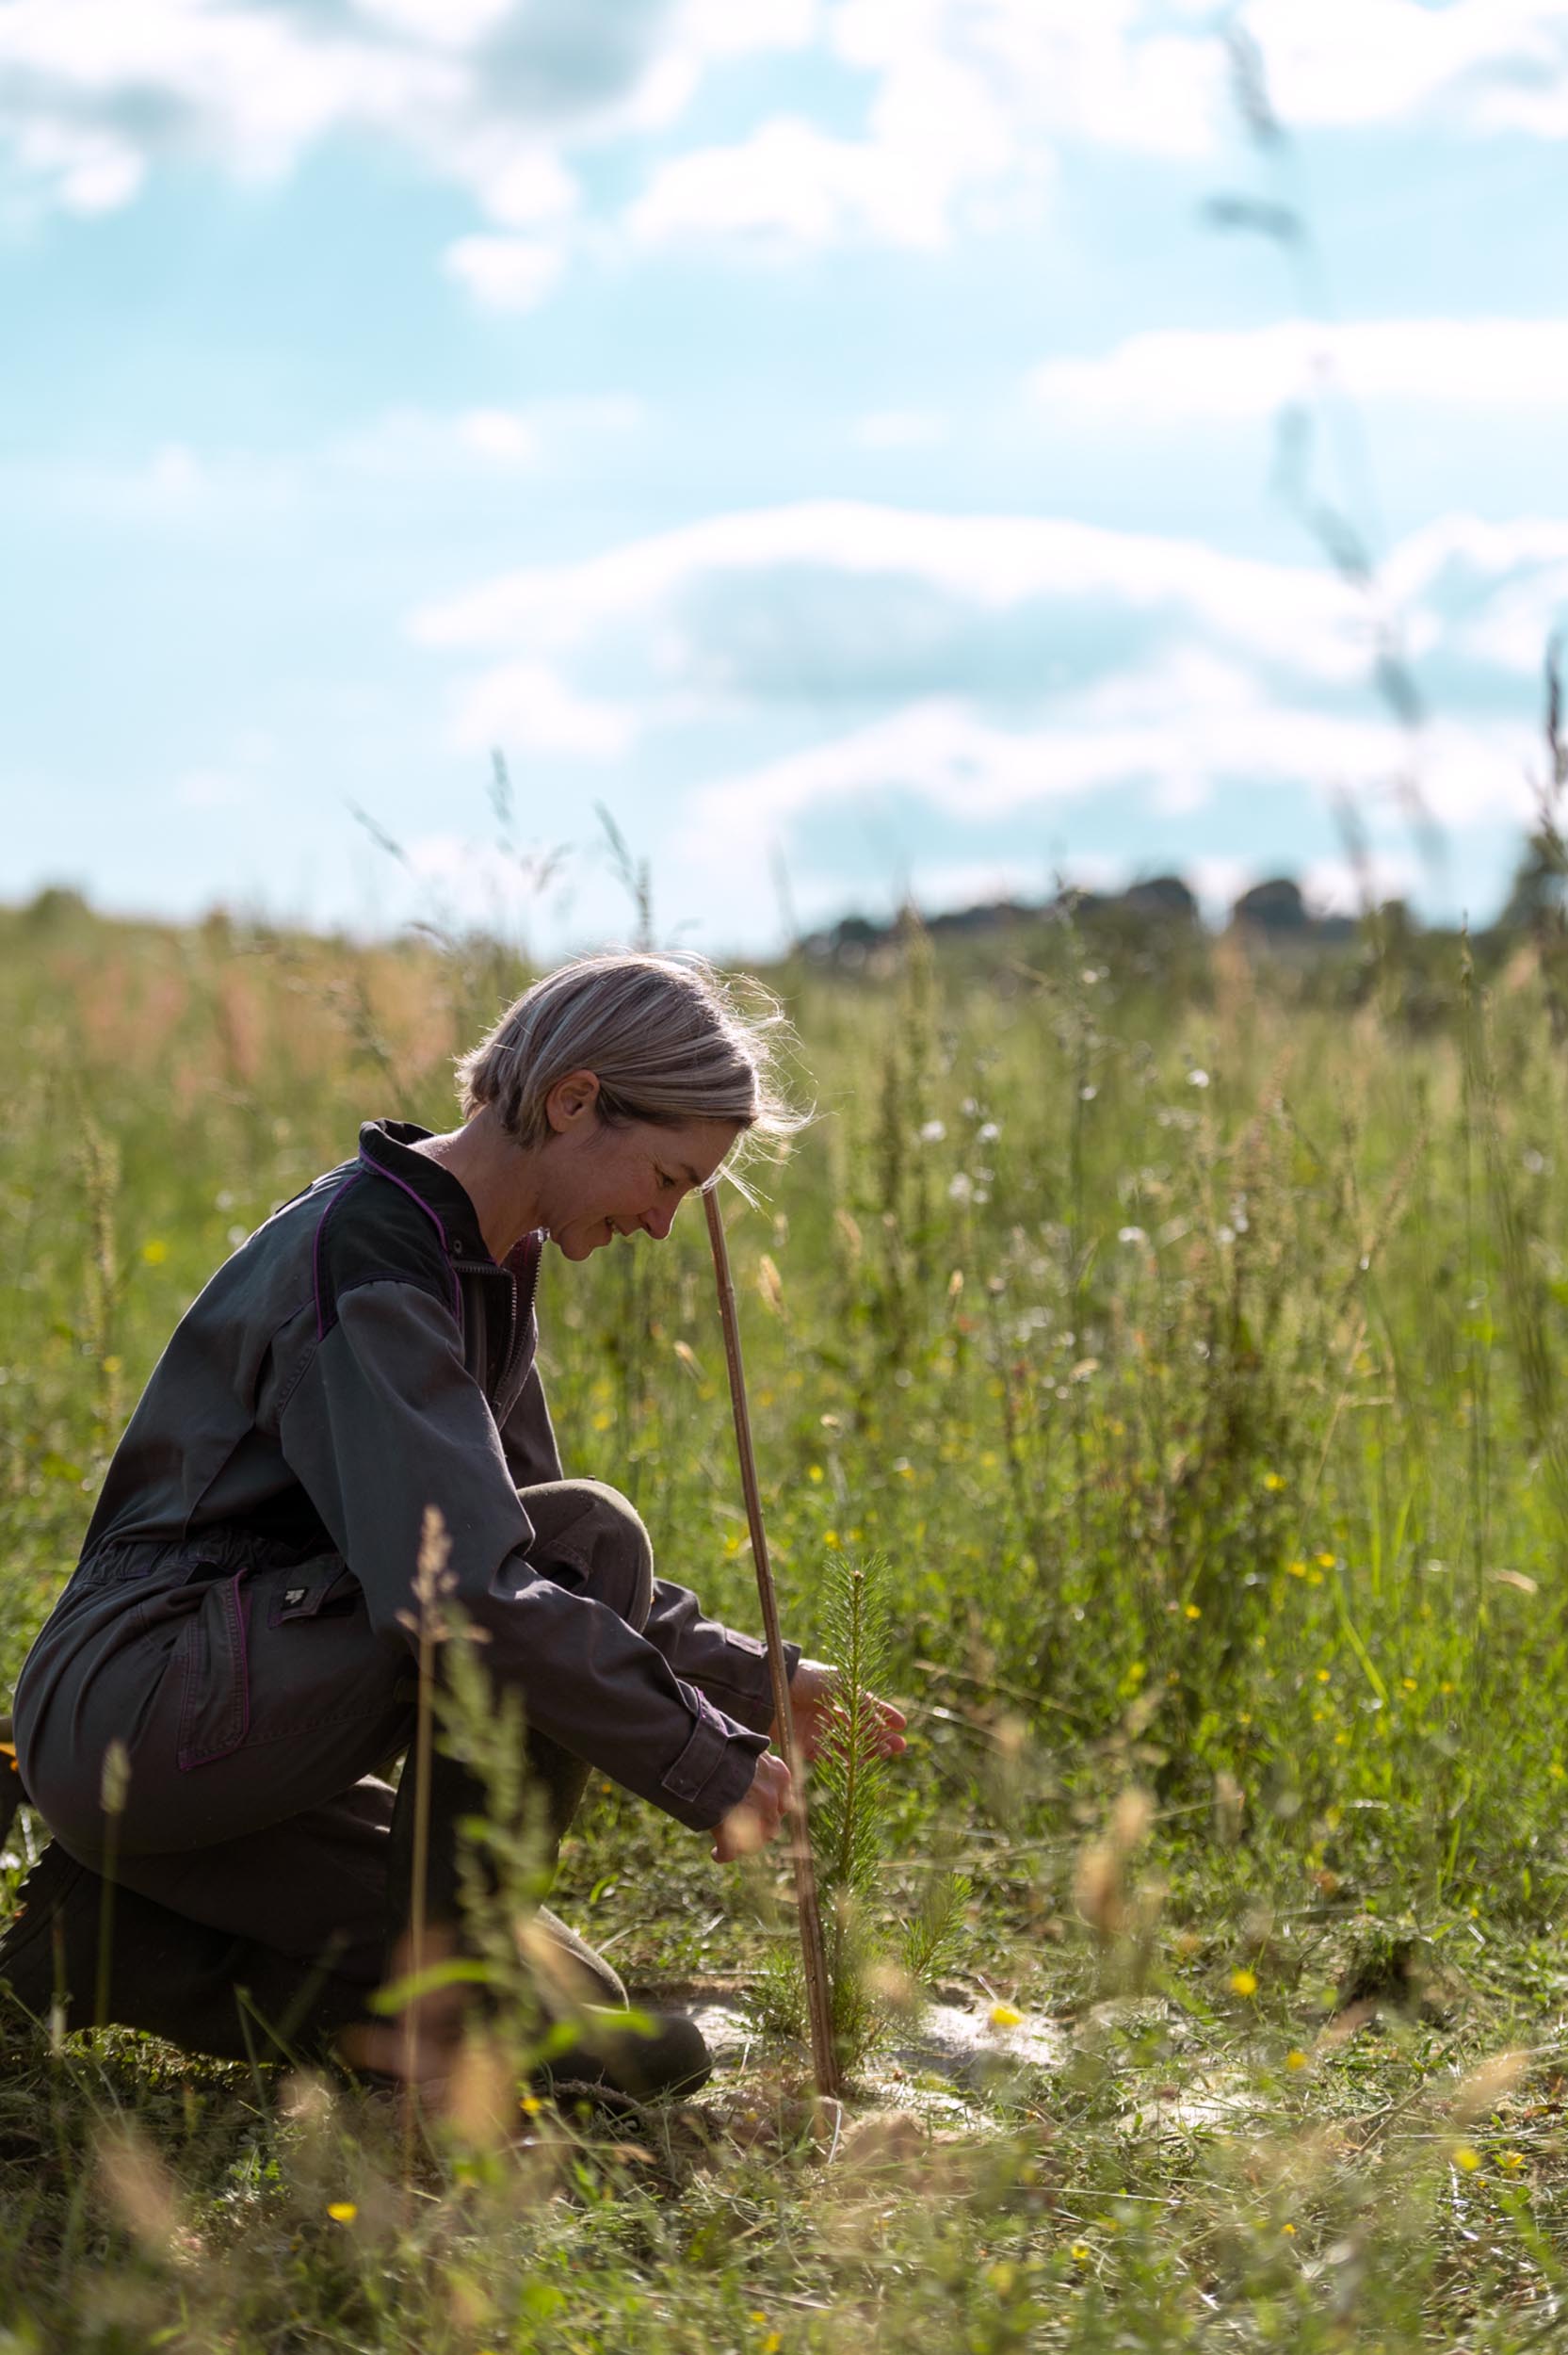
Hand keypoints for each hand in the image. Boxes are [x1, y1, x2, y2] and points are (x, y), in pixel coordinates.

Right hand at [711, 1750, 791, 1861]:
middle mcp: (773, 1799)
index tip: (758, 1805)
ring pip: (759, 1840)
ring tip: (733, 1839)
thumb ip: (751, 1755)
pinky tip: (716, 1854)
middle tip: (746, 1824)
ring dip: (748, 1841)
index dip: (769, 1803)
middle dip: (762, 1825)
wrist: (707, 1756)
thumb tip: (743, 1749)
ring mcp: (756, 1820)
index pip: (782, 1797)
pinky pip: (730, 1852)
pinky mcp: (734, 1836)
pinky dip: (723, 1854)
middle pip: (773, 1822)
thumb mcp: (745, 1744)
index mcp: (779, 1775)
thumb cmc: (721, 1743)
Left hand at [772, 1657, 908, 1764]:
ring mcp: (819, 1729)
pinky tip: (859, 1761)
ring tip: (886, 1753)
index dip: (885, 1715)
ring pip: (849, 1744)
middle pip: (860, 1728)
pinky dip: (844, 1759)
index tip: (902, 1725)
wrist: (773, 1689)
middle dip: (881, 1736)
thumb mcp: (839, 1684)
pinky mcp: (807, 1744)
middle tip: (900, 1746)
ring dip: (868, 1749)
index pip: (867, 1706)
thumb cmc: (806, 1679)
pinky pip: (830, 1755)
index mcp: (838, 1693)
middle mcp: (830, 1712)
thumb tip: (881, 1720)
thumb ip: (860, 1702)